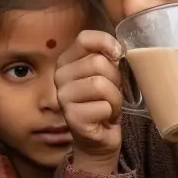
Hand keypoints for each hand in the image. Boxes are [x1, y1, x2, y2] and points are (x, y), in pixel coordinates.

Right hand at [54, 29, 124, 171]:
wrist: (99, 139)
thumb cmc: (103, 103)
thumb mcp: (106, 76)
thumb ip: (106, 58)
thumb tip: (118, 49)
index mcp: (66, 62)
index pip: (85, 38)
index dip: (106, 43)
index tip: (118, 55)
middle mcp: (59, 76)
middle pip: (98, 63)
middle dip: (114, 79)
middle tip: (112, 93)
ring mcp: (63, 97)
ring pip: (101, 84)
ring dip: (114, 98)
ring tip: (109, 106)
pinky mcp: (72, 117)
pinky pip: (103, 106)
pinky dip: (111, 113)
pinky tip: (104, 118)